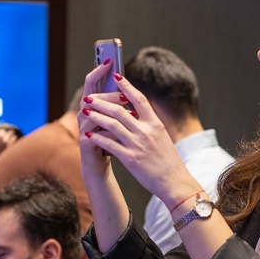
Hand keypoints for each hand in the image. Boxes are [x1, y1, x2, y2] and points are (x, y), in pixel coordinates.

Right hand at [77, 62, 119, 180]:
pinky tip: (122, 130)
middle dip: (104, 88)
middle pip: (90, 94)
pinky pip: (96, 133)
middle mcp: (85, 114)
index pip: (94, 83)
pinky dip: (109, 131)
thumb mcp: (116, 120)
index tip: (110, 59)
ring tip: (124, 105)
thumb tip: (127, 87)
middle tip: (120, 87)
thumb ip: (117, 106)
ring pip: (92, 112)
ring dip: (107, 107)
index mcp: (93, 106)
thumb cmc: (110, 141)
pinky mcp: (86, 143)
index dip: (99, 70)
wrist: (100, 165)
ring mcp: (83, 128)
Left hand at [80, 73, 199, 207]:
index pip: (139, 99)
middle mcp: (146, 131)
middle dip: (102, 101)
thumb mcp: (162, 137)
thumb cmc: (168, 161)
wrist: (174, 181)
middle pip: (120, 110)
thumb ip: (150, 125)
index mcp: (155, 124)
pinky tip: (88, 134)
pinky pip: (110, 144)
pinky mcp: (130, 159)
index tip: (116, 77)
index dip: (127, 87)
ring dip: (97, 116)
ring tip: (85, 111)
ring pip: (112, 124)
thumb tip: (137, 113)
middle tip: (89, 97)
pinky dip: (97, 137)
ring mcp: (138, 145)